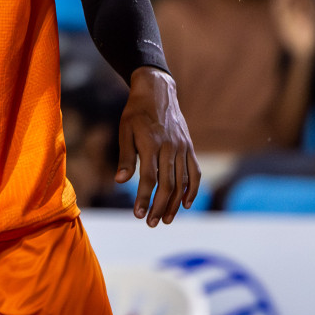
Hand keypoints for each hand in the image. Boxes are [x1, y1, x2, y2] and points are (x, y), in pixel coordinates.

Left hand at [116, 67, 199, 226]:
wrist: (158, 91)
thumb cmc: (136, 112)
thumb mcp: (125, 130)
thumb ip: (125, 157)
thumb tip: (120, 181)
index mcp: (150, 144)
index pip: (149, 179)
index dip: (144, 198)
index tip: (138, 214)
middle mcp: (169, 148)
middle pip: (167, 185)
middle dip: (159, 207)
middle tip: (151, 223)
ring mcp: (182, 148)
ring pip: (182, 182)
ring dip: (175, 203)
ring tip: (167, 219)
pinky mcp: (189, 147)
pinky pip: (194, 172)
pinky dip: (193, 189)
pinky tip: (187, 204)